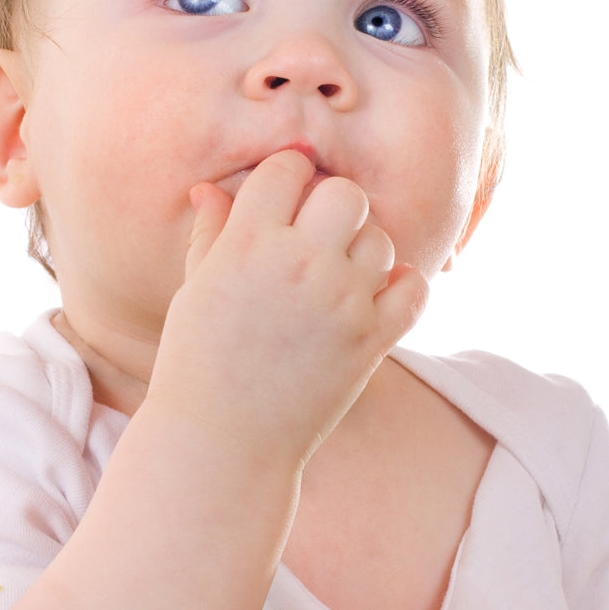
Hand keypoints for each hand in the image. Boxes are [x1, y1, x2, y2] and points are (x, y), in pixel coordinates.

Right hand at [145, 149, 427, 472]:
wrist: (222, 441)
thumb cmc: (197, 361)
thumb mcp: (194, 288)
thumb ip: (210, 231)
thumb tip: (208, 189)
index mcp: (246, 243)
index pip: (287, 168)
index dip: (287, 176)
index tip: (285, 197)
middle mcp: (298, 264)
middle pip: (346, 193)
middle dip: (333, 205)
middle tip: (318, 233)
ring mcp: (340, 302)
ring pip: (381, 239)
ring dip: (364, 250)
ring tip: (339, 274)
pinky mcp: (371, 341)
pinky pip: (414, 289)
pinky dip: (401, 287)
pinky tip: (373, 296)